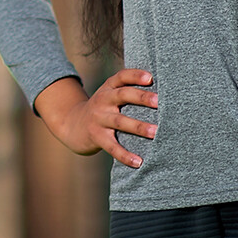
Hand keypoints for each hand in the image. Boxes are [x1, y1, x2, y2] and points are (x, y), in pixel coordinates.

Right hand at [36, 68, 156, 167]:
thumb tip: (165, 88)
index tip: (150, 77)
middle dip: (141, 98)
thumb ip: (130, 87)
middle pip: (122, 95)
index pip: (122, 76)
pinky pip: (112, 146)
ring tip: (155, 132)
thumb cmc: (104, 106)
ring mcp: (99, 119)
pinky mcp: (97, 137)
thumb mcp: (111, 92)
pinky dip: (125, 155)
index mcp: (109, 87)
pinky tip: (139, 162)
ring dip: (138, 127)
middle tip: (159, 102)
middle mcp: (103, 100)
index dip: (135, 75)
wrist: (73, 124)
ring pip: (120, 121)